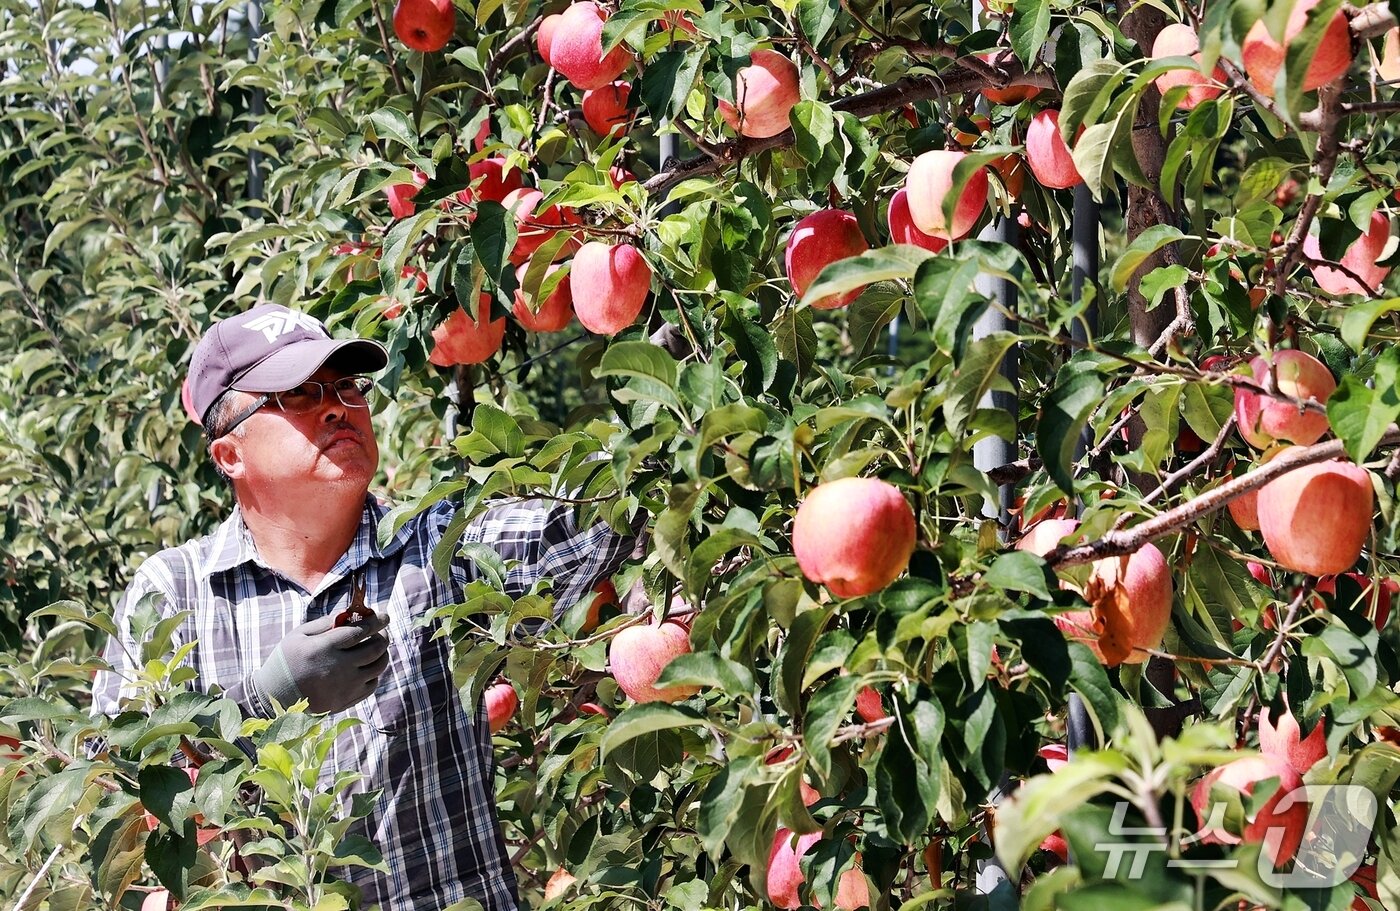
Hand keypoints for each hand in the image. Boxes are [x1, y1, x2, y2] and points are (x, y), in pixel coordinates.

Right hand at [252, 611, 389, 714]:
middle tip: (382, 631)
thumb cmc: (285, 661)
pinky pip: (372, 685)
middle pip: (376, 648)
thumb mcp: (298, 635)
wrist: (275, 697)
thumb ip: (324, 623)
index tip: (385, 616)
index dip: (377, 621)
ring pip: (378, 666)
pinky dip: (374, 673)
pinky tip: (368, 667)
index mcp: (325, 647)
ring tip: (377, 647)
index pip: (361, 630)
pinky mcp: (346, 700)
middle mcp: (340, 666)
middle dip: (383, 635)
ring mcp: (345, 686)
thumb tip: (348, 615)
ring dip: (383, 653)